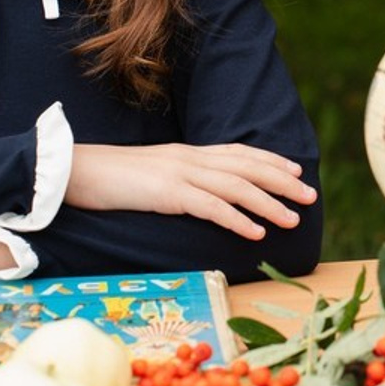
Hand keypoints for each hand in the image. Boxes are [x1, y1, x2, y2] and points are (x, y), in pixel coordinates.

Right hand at [67, 143, 316, 240]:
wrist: (75, 172)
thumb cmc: (110, 178)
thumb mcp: (153, 174)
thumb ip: (179, 179)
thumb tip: (201, 194)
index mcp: (188, 153)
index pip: (240, 153)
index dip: (271, 161)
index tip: (296, 171)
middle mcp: (191, 158)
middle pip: (248, 167)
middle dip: (282, 181)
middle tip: (310, 195)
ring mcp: (181, 173)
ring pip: (237, 186)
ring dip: (269, 203)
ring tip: (293, 218)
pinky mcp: (168, 193)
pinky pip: (211, 207)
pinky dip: (238, 219)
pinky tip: (256, 232)